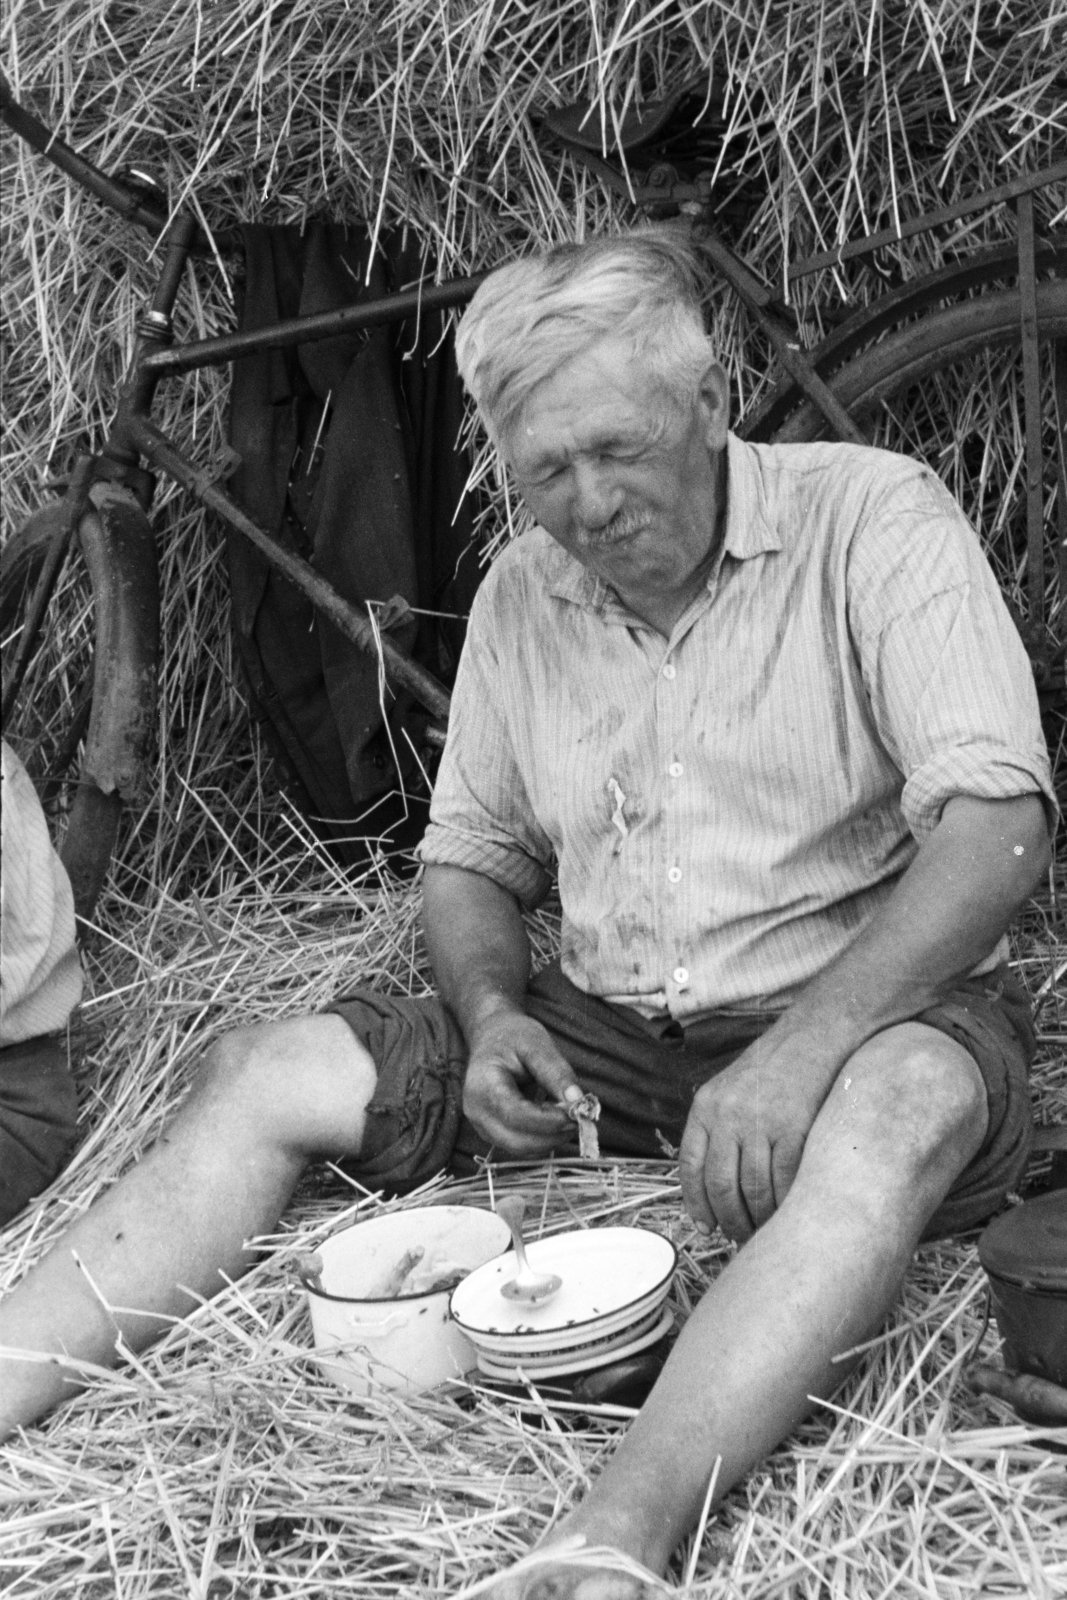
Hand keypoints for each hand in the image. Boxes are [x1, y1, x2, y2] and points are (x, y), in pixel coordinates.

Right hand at [462, 1009, 583, 1156]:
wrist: (491, 1037)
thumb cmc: (512, 1037)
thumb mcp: (537, 1045)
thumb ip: (556, 1073)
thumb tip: (578, 1101)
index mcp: (482, 1085)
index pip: (515, 1114)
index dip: (548, 1120)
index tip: (575, 1113)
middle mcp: (476, 1111)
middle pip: (517, 1141)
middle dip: (552, 1135)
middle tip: (579, 1117)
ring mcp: (481, 1126)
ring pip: (520, 1149)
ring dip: (550, 1139)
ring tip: (568, 1115)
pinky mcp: (492, 1133)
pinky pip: (520, 1147)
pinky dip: (542, 1139)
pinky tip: (555, 1119)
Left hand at [678, 1027, 842, 1241]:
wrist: (816, 1035)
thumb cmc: (776, 1067)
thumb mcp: (732, 1088)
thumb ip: (719, 1127)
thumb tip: (711, 1186)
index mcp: (706, 1105)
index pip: (690, 1167)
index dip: (696, 1204)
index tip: (707, 1228)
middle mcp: (728, 1114)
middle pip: (720, 1185)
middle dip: (730, 1220)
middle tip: (741, 1236)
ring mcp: (760, 1121)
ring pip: (752, 1189)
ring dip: (758, 1218)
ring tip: (766, 1229)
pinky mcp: (794, 1127)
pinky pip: (784, 1181)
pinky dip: (785, 1204)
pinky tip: (788, 1212)